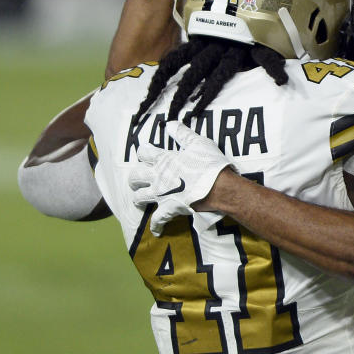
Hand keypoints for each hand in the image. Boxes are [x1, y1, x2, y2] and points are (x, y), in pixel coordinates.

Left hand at [129, 120, 233, 235]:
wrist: (219, 188)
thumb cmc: (210, 164)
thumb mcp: (199, 143)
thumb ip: (182, 134)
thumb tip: (169, 124)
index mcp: (164, 159)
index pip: (144, 153)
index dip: (143, 152)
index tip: (145, 154)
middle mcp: (158, 177)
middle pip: (135, 176)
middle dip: (134, 178)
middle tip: (137, 179)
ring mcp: (162, 194)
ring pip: (140, 197)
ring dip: (138, 198)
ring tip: (140, 199)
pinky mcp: (169, 209)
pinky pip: (157, 220)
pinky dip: (156, 226)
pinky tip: (155, 230)